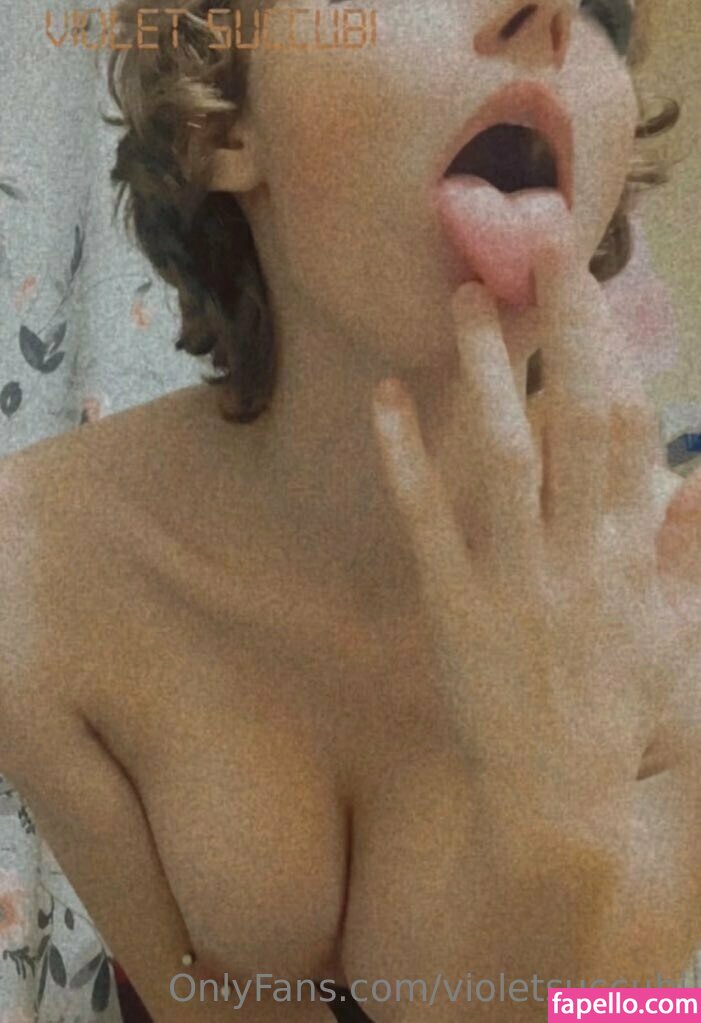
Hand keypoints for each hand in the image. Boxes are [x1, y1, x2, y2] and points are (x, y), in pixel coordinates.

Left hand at [370, 240, 700, 841]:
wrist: (559, 796)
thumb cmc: (616, 712)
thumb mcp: (675, 632)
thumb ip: (690, 549)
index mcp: (630, 550)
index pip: (628, 425)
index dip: (611, 345)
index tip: (589, 284)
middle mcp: (578, 550)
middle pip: (575, 417)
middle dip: (561, 326)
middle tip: (535, 247)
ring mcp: (513, 575)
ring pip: (503, 454)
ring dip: (485, 372)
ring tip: (460, 300)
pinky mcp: (453, 602)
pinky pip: (428, 517)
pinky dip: (406, 455)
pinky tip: (386, 396)